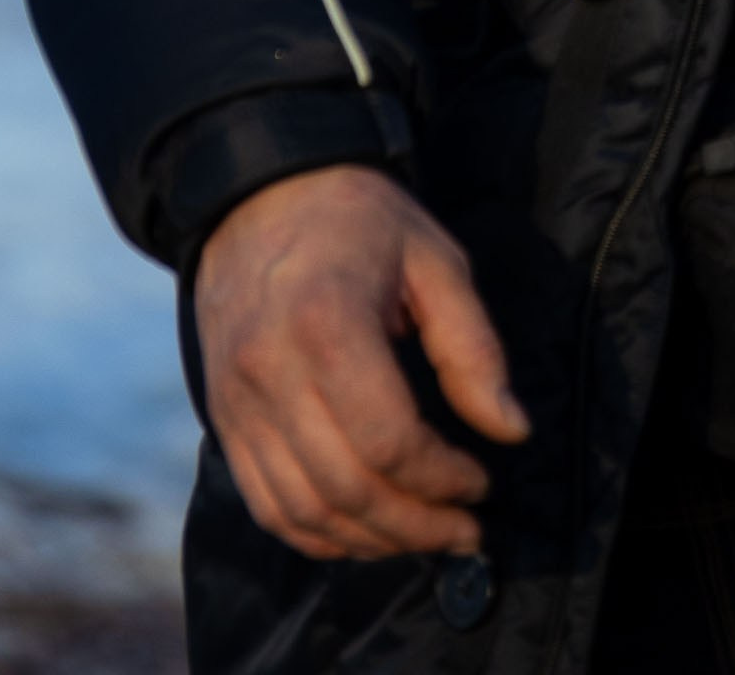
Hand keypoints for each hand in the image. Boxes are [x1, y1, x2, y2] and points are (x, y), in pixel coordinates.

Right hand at [194, 164, 530, 562]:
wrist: (260, 192)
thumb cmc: (358, 220)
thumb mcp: (434, 259)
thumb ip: (474, 348)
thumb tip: (510, 429)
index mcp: (328, 324)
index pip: (388, 441)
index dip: (442, 478)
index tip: (481, 482)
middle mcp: (270, 373)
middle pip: (345, 489)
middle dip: (415, 526)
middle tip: (464, 530)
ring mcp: (237, 403)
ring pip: (303, 511)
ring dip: (370, 542)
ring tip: (423, 537)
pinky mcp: (224, 420)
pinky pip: (267, 505)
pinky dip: (318, 535)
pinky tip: (365, 532)